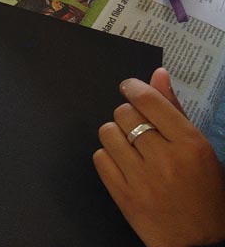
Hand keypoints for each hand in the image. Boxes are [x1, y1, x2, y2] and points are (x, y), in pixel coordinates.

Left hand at [93, 68, 224, 246]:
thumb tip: (157, 75)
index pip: (149, 101)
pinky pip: (100, 158)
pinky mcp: (123, 195)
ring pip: (108, 132)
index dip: (133, 88)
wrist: (199, 244)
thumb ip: (175, 111)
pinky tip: (123, 164)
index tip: (129, 87)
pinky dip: (108, 157)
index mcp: (190, 144)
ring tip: (129, 146)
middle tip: (137, 127)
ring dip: (115, 134)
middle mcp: (164, 158)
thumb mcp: (200, 150)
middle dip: (127, 115)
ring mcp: (141, 178)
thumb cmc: (205, 194)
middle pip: (124, 113)